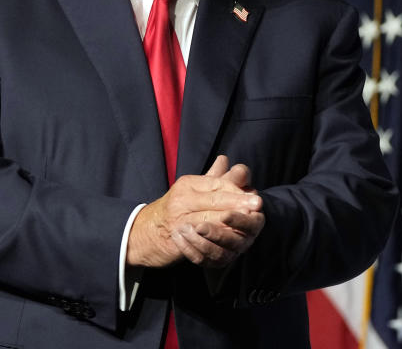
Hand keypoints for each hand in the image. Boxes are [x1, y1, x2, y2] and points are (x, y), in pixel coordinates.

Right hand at [126, 155, 263, 267]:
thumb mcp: (192, 190)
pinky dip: (216, 238)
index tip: (255, 195)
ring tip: (249, 222)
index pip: (217, 184)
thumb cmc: (173, 210)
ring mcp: (178, 218)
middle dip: (238, 203)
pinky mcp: (177, 237)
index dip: (237, 190)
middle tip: (257, 205)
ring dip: (231, 221)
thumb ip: (212, 178)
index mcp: (188, 184)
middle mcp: (181, 198)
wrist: (145, 233)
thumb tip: (226, 160)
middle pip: (215, 200)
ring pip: (209, 218)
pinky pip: (200, 237)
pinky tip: (231, 240)